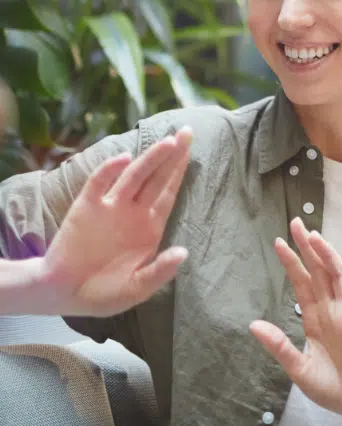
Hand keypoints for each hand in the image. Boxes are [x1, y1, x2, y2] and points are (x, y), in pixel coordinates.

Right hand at [41, 127, 192, 316]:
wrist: (64, 294)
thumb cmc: (104, 292)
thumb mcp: (138, 289)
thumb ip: (159, 271)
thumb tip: (183, 253)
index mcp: (149, 226)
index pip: (169, 192)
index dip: (181, 171)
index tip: (193, 148)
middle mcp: (133, 211)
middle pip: (156, 177)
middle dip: (172, 155)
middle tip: (187, 131)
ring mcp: (110, 207)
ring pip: (133, 176)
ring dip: (150, 159)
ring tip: (167, 142)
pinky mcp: (86, 207)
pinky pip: (98, 184)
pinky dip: (109, 170)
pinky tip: (122, 158)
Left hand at [250, 217, 341, 422]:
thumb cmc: (331, 388)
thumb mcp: (299, 369)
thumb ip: (279, 346)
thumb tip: (252, 325)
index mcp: (313, 318)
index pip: (301, 282)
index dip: (291, 262)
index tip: (278, 242)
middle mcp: (330, 309)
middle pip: (318, 270)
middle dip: (308, 247)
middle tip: (296, 223)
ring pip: (337, 276)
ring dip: (327, 255)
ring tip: (315, 237)